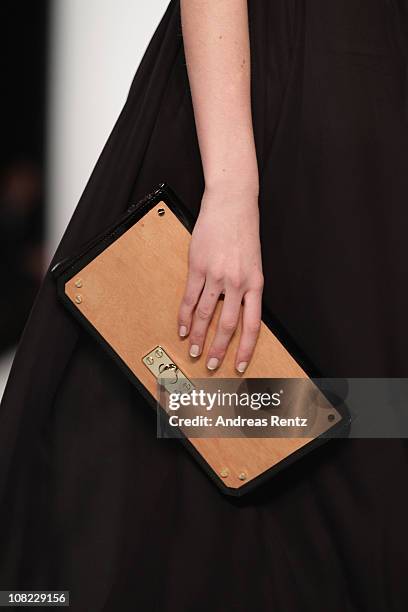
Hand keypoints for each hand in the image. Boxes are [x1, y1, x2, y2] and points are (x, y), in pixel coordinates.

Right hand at [177, 184, 263, 371]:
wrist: (232, 204)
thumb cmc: (244, 232)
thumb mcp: (253, 263)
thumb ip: (246, 288)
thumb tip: (236, 313)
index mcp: (256, 284)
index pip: (252, 325)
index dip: (245, 348)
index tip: (238, 364)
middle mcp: (238, 282)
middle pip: (227, 325)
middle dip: (218, 349)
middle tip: (210, 364)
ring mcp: (217, 275)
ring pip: (205, 314)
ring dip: (197, 335)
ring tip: (192, 349)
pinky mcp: (199, 266)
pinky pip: (189, 297)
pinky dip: (184, 315)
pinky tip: (181, 327)